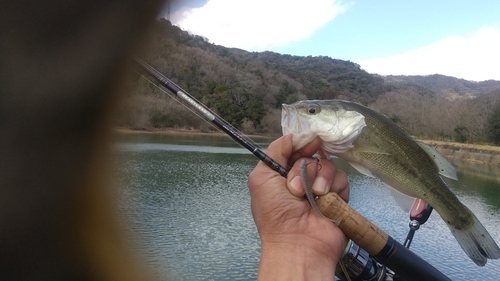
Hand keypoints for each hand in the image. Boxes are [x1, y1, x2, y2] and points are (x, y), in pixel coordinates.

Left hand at [247, 134, 349, 279]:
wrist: (297, 244)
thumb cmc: (274, 213)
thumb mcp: (261, 178)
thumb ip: (274, 151)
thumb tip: (292, 135)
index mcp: (282, 174)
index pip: (295, 149)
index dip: (301, 144)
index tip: (309, 143)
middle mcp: (302, 179)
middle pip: (312, 154)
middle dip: (303, 168)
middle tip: (295, 188)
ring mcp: (321, 188)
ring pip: (328, 164)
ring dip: (319, 178)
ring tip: (313, 196)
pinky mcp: (338, 197)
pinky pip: (341, 179)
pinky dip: (334, 187)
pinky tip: (325, 200)